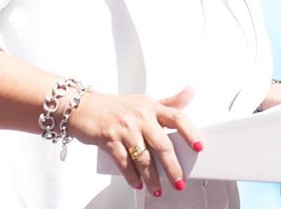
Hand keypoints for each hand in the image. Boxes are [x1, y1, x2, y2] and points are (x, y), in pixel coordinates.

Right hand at [68, 86, 201, 196]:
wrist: (83, 107)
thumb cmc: (116, 107)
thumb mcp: (144, 101)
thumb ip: (168, 102)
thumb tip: (191, 92)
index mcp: (152, 107)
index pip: (177, 117)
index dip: (189, 132)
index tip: (198, 147)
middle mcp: (140, 116)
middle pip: (162, 144)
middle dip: (173, 167)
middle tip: (179, 182)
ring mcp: (124, 128)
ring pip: (143, 158)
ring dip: (152, 178)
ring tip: (157, 189)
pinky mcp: (109, 139)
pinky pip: (124, 163)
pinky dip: (132, 177)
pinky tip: (137, 184)